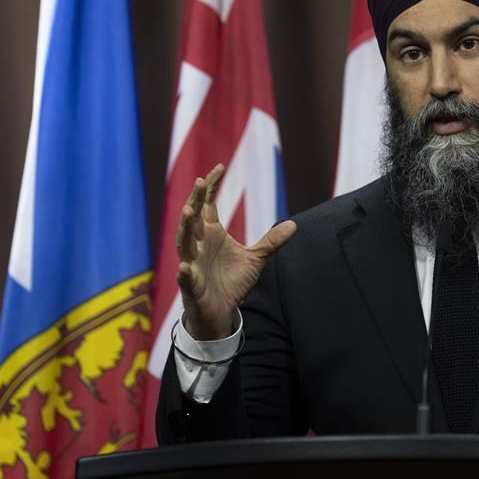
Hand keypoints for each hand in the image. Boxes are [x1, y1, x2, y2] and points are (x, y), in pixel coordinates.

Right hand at [176, 163, 296, 339]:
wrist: (222, 311)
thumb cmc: (233, 282)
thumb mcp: (256, 259)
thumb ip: (271, 241)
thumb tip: (293, 225)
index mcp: (211, 234)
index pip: (207, 205)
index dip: (211, 187)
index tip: (219, 167)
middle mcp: (199, 245)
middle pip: (193, 218)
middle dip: (195, 200)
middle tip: (200, 181)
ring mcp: (192, 264)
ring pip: (184, 243)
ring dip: (185, 228)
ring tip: (189, 212)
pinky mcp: (192, 286)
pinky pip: (186, 278)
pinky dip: (185, 273)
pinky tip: (184, 267)